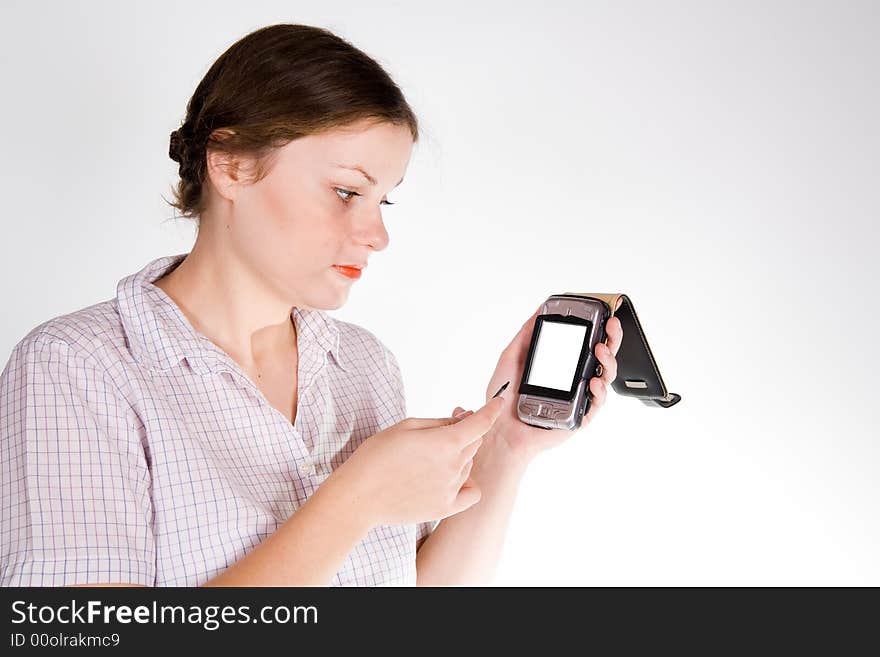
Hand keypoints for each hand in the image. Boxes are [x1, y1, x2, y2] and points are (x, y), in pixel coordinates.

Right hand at [329, 396, 504, 526]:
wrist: (358, 495)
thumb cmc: (376, 457)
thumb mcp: (406, 426)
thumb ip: (440, 422)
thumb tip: (463, 419)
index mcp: (445, 442)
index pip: (481, 423)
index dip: (492, 410)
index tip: (498, 403)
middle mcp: (453, 466)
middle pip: (474, 443)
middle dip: (465, 433)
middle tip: (442, 431)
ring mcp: (450, 489)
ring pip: (468, 465)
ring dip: (458, 457)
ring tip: (426, 459)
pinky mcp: (445, 508)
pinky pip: (471, 493)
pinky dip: (467, 484)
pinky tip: (451, 479)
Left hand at [453, 301, 623, 466]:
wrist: (499, 428)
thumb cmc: (503, 397)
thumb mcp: (511, 357)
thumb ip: (526, 334)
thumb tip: (539, 310)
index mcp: (560, 363)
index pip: (585, 342)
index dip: (598, 328)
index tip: (602, 313)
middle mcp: (573, 379)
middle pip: (602, 356)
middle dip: (611, 338)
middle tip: (611, 325)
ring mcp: (579, 397)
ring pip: (605, 377)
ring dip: (608, 361)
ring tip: (601, 351)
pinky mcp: (580, 415)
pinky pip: (597, 403)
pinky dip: (600, 391)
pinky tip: (594, 381)